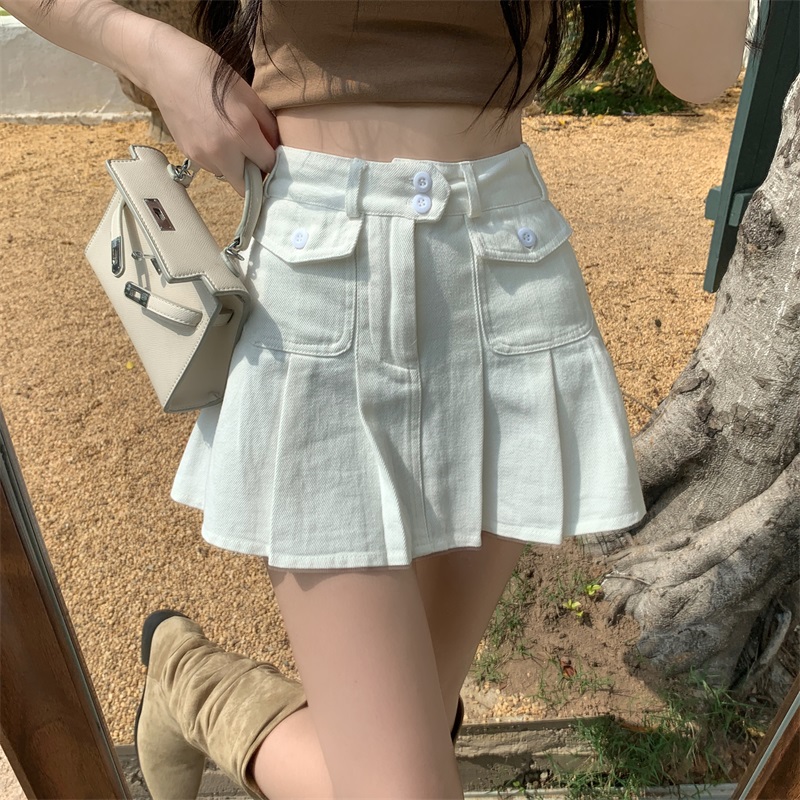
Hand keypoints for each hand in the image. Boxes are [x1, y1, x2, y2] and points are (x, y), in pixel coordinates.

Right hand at [141, 23, 277, 195]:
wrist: (165, 67)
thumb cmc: (209, 73)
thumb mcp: (247, 93)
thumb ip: (267, 125)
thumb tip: (277, 148)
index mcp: (242, 133)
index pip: (268, 166)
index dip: (273, 162)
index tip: (272, 155)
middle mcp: (222, 152)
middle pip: (246, 186)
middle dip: (255, 176)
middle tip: (256, 158)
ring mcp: (202, 156)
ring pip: (229, 177)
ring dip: (236, 168)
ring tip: (233, 142)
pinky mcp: (189, 155)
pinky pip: (212, 167)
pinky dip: (219, 160)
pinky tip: (215, 136)